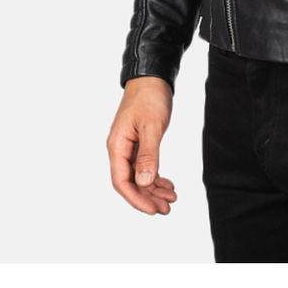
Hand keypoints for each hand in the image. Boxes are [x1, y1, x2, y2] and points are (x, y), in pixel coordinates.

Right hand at [106, 76, 177, 214]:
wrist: (152, 77)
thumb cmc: (150, 97)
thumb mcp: (151, 126)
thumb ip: (148, 154)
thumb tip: (144, 182)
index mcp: (117, 146)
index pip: (122, 181)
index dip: (136, 198)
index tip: (152, 210)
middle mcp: (120, 148)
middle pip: (131, 182)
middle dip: (148, 197)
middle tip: (167, 208)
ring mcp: (129, 146)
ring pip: (139, 175)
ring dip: (153, 189)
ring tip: (171, 199)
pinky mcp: (138, 142)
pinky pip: (144, 166)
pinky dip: (155, 176)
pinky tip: (167, 184)